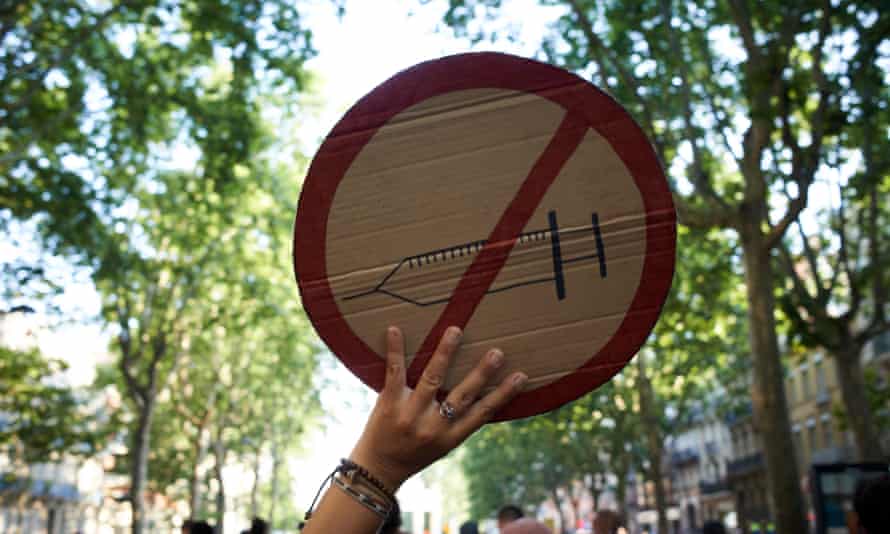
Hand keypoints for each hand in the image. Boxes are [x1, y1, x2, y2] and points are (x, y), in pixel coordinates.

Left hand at [348, 326, 527, 490]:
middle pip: (462, 396)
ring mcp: (410, 414)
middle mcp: (433, 427)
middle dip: (481, 373)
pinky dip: (396, 350)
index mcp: (451, 437)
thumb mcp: (444, 445)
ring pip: (431, 379)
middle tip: (497, 352)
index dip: (503, 394)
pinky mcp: (388, 404)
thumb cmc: (415, 453)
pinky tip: (395, 329)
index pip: (483, 413)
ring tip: (455, 331)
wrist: (378, 469)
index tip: (520, 376)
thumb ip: (460, 422)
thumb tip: (484, 392)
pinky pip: (394, 373)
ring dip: (445, 353)